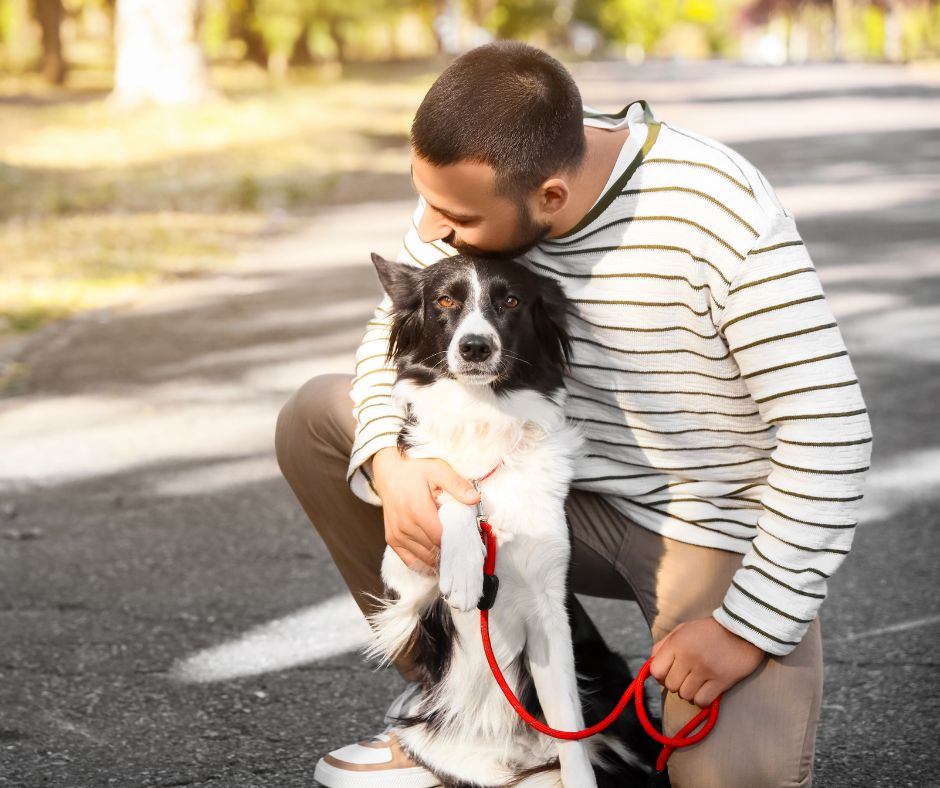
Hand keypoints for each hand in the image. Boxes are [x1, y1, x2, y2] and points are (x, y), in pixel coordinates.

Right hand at [371, 446, 479, 574]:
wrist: (388, 470)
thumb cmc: (414, 468)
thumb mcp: (438, 469)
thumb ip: (456, 484)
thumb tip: (475, 498)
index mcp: (417, 509)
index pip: (441, 537)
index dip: (457, 542)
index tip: (470, 540)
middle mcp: (404, 525)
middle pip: (433, 550)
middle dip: (451, 550)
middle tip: (466, 549)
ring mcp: (396, 534)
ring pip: (423, 557)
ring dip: (439, 558)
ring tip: (454, 554)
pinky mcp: (392, 539)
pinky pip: (409, 560)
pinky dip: (423, 564)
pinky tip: (436, 562)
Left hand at [649, 617, 765, 707]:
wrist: (743, 629)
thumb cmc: (710, 630)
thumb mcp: (683, 629)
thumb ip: (665, 644)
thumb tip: (652, 663)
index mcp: (677, 643)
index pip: (656, 670)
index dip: (660, 675)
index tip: (669, 673)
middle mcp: (688, 657)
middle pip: (671, 686)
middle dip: (677, 684)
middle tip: (687, 677)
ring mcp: (705, 670)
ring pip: (685, 695)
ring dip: (690, 692)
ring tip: (698, 683)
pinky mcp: (721, 681)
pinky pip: (702, 701)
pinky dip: (702, 700)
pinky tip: (707, 690)